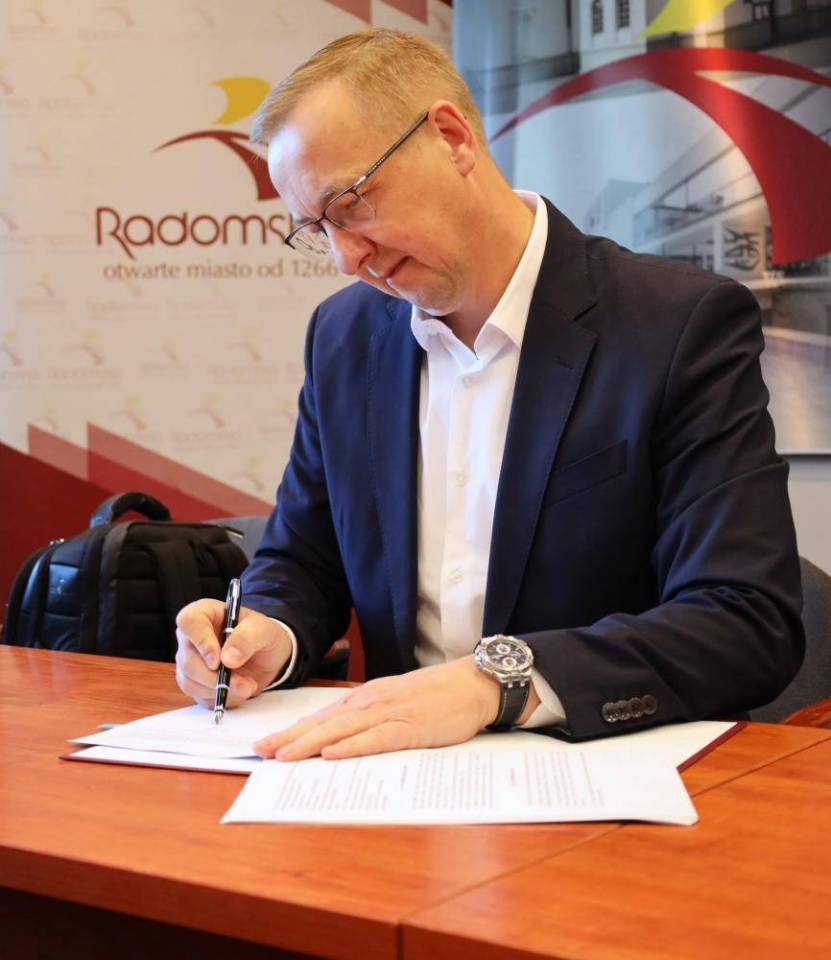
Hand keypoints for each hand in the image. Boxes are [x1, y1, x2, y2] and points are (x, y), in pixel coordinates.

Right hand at [175, 599, 292, 709]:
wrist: (267, 657)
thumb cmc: (262, 635)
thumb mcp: (263, 630)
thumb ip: (247, 638)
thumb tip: (228, 659)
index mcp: (205, 613)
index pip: (188, 621)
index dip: (200, 641)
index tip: (218, 660)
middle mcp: (192, 637)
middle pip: (187, 659)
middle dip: (214, 676)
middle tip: (241, 683)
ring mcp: (191, 661)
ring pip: (190, 681)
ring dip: (220, 689)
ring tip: (247, 686)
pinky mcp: (195, 683)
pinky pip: (199, 696)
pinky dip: (220, 698)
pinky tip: (237, 691)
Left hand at [254, 655, 533, 761]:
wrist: (472, 684)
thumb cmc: (436, 696)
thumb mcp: (396, 702)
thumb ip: (370, 717)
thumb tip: (341, 739)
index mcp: (367, 697)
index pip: (322, 716)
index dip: (293, 730)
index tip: (266, 742)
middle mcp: (371, 702)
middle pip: (323, 722)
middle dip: (289, 738)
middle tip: (260, 751)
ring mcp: (389, 714)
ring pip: (341, 730)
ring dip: (309, 744)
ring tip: (283, 756)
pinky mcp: (408, 728)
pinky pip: (374, 739)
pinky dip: (351, 747)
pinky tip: (331, 755)